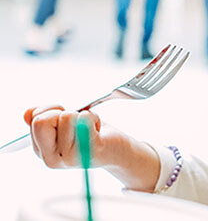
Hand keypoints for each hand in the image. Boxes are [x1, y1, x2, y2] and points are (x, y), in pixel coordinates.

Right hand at [24, 105, 160, 190]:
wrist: (117, 150)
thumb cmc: (91, 134)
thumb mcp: (63, 125)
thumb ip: (44, 118)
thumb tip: (28, 113)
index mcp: (41, 151)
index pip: (34, 119)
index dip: (52, 109)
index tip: (65, 116)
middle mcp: (51, 159)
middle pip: (42, 120)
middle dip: (62, 112)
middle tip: (76, 121)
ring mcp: (69, 157)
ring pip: (66, 117)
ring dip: (82, 115)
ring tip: (89, 127)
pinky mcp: (88, 151)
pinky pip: (84, 120)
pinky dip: (93, 117)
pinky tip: (97, 130)